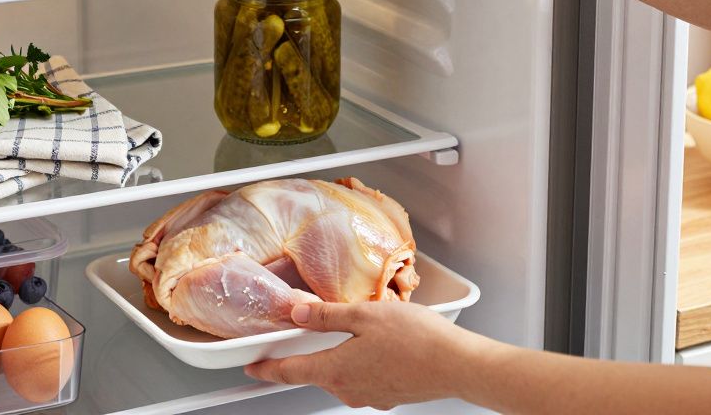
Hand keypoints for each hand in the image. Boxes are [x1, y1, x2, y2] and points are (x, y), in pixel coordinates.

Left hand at [244, 300, 492, 409]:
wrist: (458, 364)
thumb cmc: (418, 339)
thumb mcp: (365, 315)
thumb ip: (327, 316)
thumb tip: (297, 314)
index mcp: (336, 370)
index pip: (289, 372)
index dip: (266, 370)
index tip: (252, 369)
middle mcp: (349, 389)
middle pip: (316, 372)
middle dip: (307, 354)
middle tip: (303, 332)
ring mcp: (370, 396)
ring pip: (342, 374)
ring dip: (340, 355)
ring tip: (354, 331)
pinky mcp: (389, 395)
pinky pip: (365, 377)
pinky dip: (362, 362)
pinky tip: (379, 345)